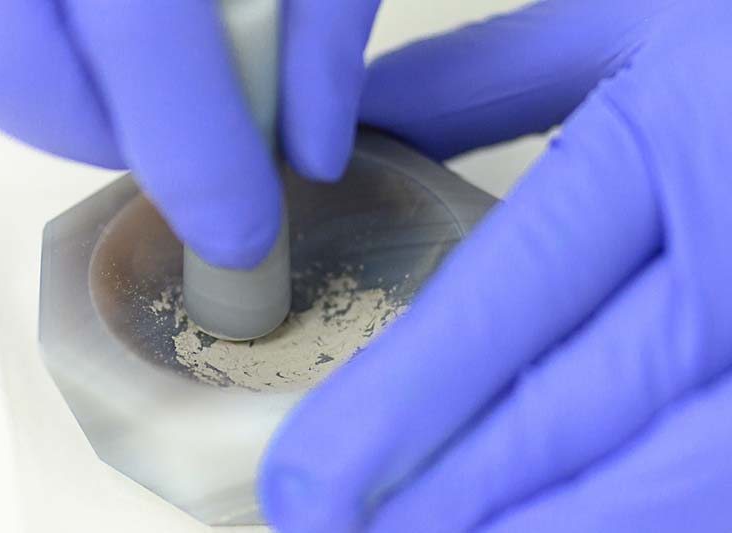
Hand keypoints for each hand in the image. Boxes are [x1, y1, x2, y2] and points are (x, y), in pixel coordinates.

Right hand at [0, 0, 379, 267]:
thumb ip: (321, 31)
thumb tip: (312, 152)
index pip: (142, 32)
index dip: (198, 160)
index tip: (244, 236)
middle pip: (22, 67)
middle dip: (119, 143)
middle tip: (193, 146)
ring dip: (72, 116)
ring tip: (147, 90)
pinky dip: (29, 80)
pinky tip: (94, 57)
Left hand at [259, 1, 731, 530]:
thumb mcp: (630, 14)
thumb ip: (481, 83)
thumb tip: (355, 132)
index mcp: (679, 131)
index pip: (507, 297)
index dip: (399, 405)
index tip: (305, 481)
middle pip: (575, 412)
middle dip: (448, 501)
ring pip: (673, 483)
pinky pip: (728, 488)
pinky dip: (632, 525)